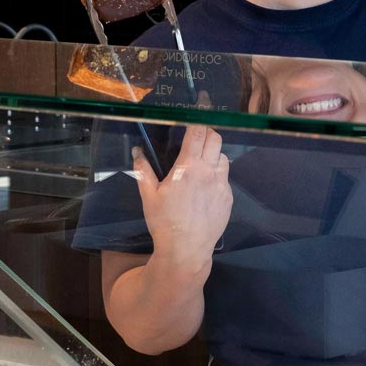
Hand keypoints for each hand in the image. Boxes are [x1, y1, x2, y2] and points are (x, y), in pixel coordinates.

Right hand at [133, 124, 231, 277]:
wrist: (186, 249)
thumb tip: (137, 151)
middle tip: (196, 138)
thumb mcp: (148, 196)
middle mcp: (209, 172)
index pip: (198, 132)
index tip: (193, 116)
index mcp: (188, 167)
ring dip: (213, 153)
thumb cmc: (164, 222)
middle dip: (206, 133)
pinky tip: (205, 187)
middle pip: (215, 138)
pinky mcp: (228, 198)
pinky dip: (217, 175)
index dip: (197, 120)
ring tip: (200, 163)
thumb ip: (143, 170)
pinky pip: (225, 177)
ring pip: (223, 157)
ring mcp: (222, 185)